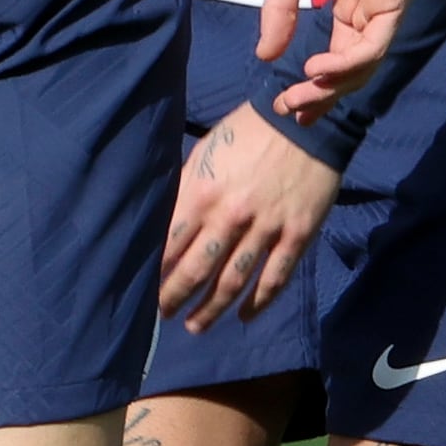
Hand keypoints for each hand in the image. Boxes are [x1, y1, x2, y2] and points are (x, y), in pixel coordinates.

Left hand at [162, 101, 341, 324]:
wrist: (301, 119)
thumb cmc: (245, 132)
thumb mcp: (204, 152)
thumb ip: (186, 190)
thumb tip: (166, 226)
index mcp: (202, 193)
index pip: (170, 246)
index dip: (155, 274)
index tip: (144, 291)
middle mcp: (230, 216)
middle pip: (197, 270)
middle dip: (175, 298)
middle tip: (164, 315)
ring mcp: (266, 228)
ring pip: (233, 282)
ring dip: (211, 309)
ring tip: (196, 326)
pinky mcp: (296, 234)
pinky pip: (275, 278)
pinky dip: (259, 302)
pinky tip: (244, 316)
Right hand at [262, 0, 412, 109]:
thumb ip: (278, 11)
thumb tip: (265, 55)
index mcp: (348, 6)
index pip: (336, 57)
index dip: (313, 85)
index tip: (286, 105)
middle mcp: (369, 13)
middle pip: (351, 69)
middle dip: (320, 95)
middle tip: (291, 110)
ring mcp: (385, 8)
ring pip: (363, 64)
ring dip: (331, 85)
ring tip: (301, 94)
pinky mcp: (396, 0)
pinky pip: (374, 43)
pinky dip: (347, 62)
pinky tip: (317, 69)